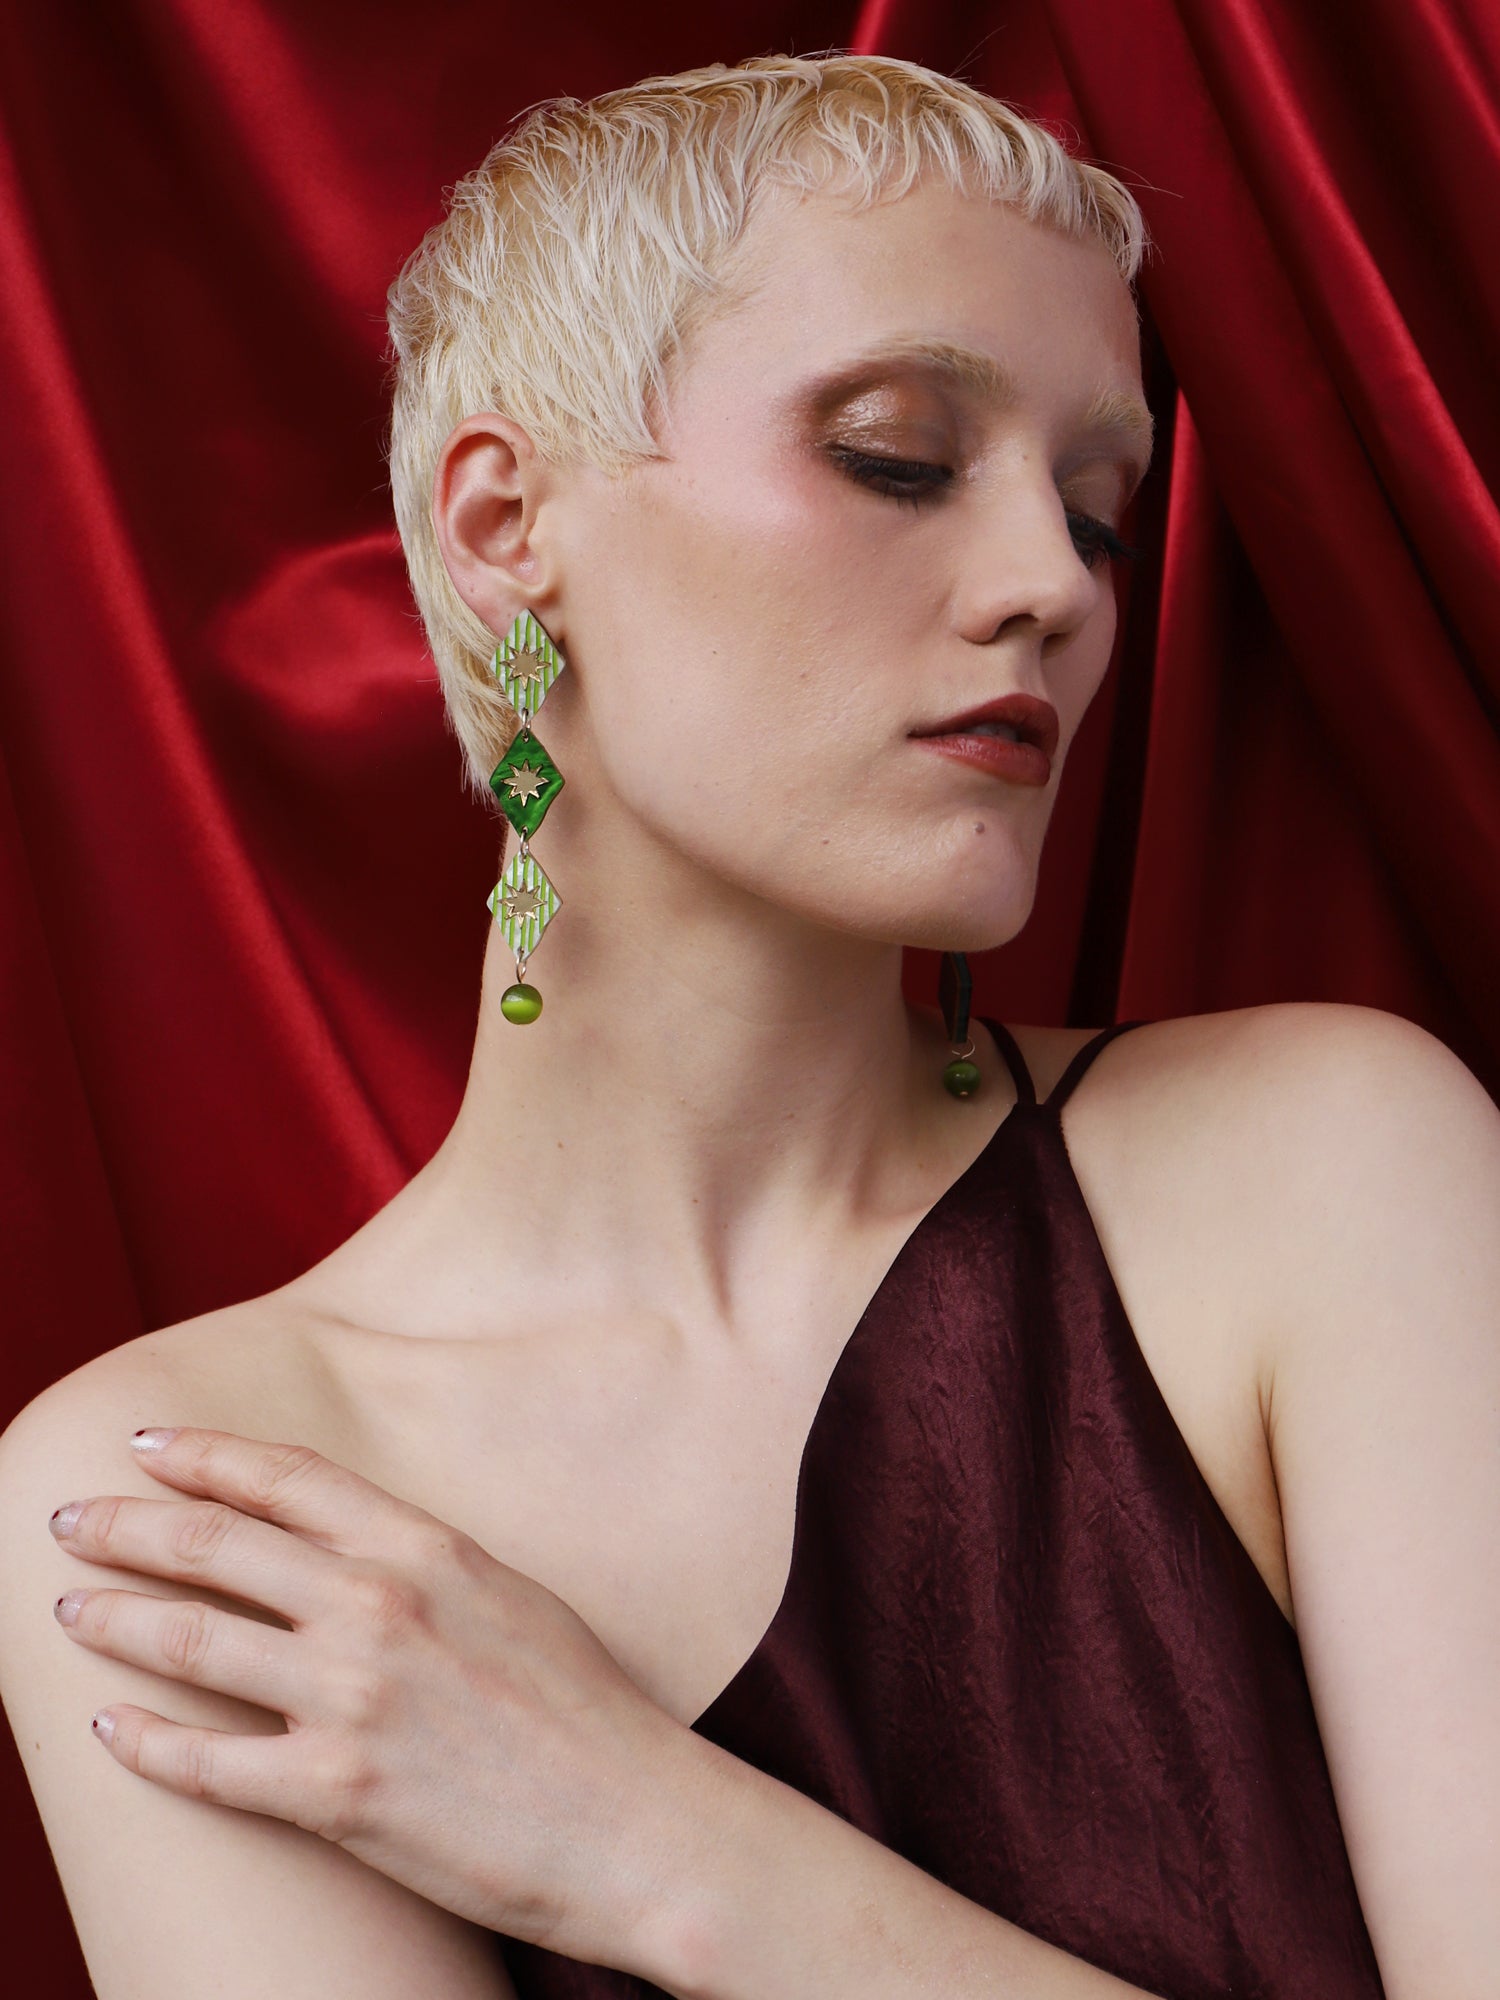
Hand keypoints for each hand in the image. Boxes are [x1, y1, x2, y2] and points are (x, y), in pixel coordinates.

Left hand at [46, 1427, 711, 1969]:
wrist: (638, 1824)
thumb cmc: (588, 1712)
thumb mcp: (510, 1596)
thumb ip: (425, 1565)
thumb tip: (351, 1552)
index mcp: (428, 1548)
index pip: (287, 1478)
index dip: (206, 1455)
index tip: (147, 1446)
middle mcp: (380, 1607)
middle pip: (216, 1545)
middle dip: (126, 1526)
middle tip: (70, 1519)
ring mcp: (353, 1699)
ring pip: (192, 1642)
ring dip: (115, 1619)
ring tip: (67, 1608)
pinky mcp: (336, 1795)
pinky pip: (206, 1764)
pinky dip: (145, 1743)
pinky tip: (109, 1728)